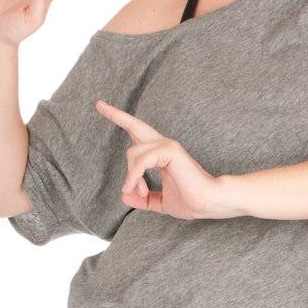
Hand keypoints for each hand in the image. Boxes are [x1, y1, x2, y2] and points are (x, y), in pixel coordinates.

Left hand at [95, 102, 236, 220]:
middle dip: (116, 114)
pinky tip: (137, 189)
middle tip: (98, 104)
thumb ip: (145, 199)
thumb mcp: (162, 202)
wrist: (210, 203)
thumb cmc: (192, 201)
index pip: (140, 135)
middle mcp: (164, 146)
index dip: (122, 121)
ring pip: (133, 153)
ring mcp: (168, 146)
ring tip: (140, 192)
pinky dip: (135, 177)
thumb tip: (125, 196)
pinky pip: (141, 162)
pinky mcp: (170, 151)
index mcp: (162, 154)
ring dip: (132, 177)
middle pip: (135, 126)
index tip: (105, 108)